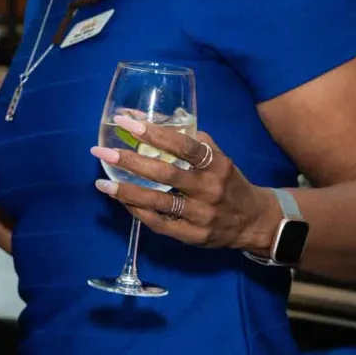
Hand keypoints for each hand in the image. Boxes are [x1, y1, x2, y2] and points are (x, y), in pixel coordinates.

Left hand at [90, 114, 280, 254]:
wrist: (253, 222)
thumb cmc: (227, 182)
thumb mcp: (218, 157)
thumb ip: (188, 139)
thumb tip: (147, 118)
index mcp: (216, 164)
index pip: (184, 145)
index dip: (154, 133)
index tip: (127, 121)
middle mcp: (209, 189)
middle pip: (166, 174)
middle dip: (130, 162)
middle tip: (102, 152)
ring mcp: (201, 215)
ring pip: (159, 202)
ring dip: (126, 192)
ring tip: (101, 184)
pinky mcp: (192, 236)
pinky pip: (159, 223)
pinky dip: (137, 211)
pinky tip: (120, 201)